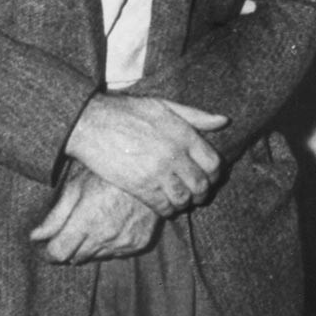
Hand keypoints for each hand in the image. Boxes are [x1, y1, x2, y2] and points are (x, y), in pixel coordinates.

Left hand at [30, 164, 159, 263]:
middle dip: (68, 247)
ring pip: (95, 257)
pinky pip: (115, 253)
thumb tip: (35, 237)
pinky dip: (108, 244)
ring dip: (88, 246)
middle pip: (75, 258)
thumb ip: (56, 217)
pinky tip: (110, 223)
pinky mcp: (138, 244)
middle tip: (69, 229)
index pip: (59, 253)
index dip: (48, 252)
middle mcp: (106, 237)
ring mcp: (124, 243)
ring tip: (92, 221)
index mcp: (87, 221)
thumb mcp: (76, 188)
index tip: (46, 246)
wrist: (149, 171)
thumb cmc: (108, 174)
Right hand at [65, 93, 227, 218]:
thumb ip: (194, 115)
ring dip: (184, 203)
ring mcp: (157, 172)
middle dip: (202, 192)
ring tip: (180, 200)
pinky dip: (167, 210)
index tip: (208, 177)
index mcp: (183, 134)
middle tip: (196, 193)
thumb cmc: (126, 111)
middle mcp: (174, 155)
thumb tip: (223, 121)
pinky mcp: (140, 186)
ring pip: (184, 198)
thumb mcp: (163, 105)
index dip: (214, 174)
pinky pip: (163, 206)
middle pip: (201, 185)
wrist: (91, 123)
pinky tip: (164, 205)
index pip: (213, 163)